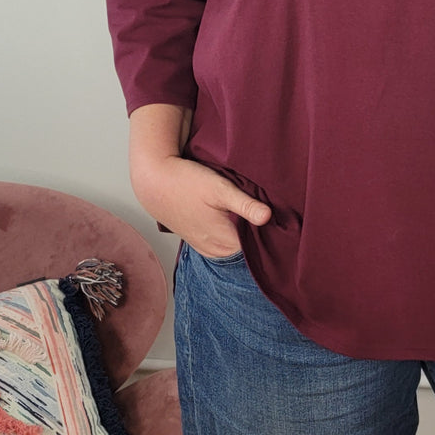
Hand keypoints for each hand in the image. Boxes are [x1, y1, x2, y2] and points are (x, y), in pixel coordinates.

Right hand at [133, 151, 270, 257]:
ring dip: (245, 230)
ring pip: (237, 244)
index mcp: (226, 242)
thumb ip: (245, 205)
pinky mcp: (201, 242)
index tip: (279, 213)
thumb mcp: (220, 189)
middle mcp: (218, 252)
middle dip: (259, 230)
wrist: (155, 184)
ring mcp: (208, 249)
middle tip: (266, 207)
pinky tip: (235, 216)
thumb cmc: (187, 183)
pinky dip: (232, 232)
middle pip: (250, 246)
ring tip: (250, 209)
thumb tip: (268, 217)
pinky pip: (225, 242)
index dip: (272, 230)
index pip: (261, 245)